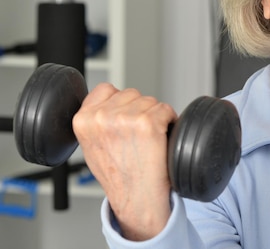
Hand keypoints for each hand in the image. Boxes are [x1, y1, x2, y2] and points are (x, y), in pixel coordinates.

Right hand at [72, 83, 177, 240]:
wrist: (136, 198)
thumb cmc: (118, 176)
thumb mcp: (91, 145)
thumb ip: (95, 121)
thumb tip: (109, 101)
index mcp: (82, 120)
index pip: (105, 89)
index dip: (120, 104)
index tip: (124, 122)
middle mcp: (101, 117)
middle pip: (131, 93)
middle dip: (138, 110)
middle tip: (137, 137)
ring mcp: (125, 119)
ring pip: (150, 101)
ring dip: (154, 116)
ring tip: (147, 141)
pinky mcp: (148, 123)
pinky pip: (165, 109)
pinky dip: (169, 121)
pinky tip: (161, 139)